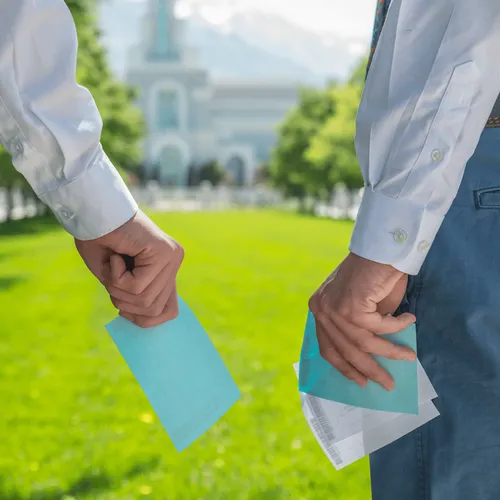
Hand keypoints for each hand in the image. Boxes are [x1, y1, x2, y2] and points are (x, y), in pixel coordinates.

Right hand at [75, 210, 183, 327]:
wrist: (91, 211)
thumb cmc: (99, 240)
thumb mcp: (117, 279)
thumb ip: (134, 298)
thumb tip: (143, 322)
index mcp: (166, 267)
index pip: (170, 311)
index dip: (144, 318)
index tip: (124, 308)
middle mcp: (174, 261)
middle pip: (153, 310)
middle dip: (123, 300)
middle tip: (113, 274)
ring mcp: (172, 256)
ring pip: (144, 300)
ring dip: (117, 286)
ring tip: (114, 261)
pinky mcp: (163, 252)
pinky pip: (137, 286)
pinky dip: (116, 276)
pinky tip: (116, 254)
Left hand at [308, 252, 415, 390]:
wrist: (381, 248)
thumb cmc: (373, 274)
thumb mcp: (360, 306)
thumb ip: (358, 327)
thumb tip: (371, 358)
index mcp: (319, 308)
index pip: (327, 347)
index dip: (345, 367)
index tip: (359, 381)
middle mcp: (321, 310)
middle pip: (345, 350)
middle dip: (369, 369)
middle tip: (387, 383)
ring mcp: (333, 309)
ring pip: (364, 344)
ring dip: (390, 352)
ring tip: (409, 356)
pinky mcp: (350, 308)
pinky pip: (379, 328)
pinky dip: (396, 327)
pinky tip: (408, 320)